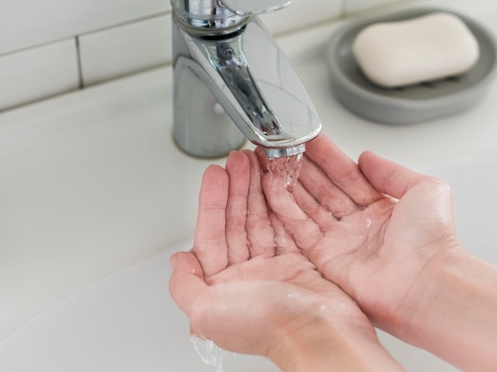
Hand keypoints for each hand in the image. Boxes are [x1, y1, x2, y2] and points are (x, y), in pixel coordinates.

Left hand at [169, 150, 400, 370]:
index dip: (212, 202)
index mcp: (223, 287)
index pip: (212, 234)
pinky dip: (281, 202)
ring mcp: (275, 268)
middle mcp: (247, 277)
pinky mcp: (300, 262)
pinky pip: (286, 224)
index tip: (214, 175)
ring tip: (255, 163)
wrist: (319, 335)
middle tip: (237, 160)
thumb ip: (184, 286)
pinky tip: (277, 183)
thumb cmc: (267, 329)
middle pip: (237, 221)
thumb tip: (177, 262)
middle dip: (236, 188)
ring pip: (261, 219)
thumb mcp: (206, 311)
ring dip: (256, 189)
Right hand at [261, 134, 459, 334]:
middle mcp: (358, 225)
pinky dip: (283, 207)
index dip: (326, 156)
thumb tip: (367, 156)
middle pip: (322, 188)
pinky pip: (298, 229)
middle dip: (301, 166)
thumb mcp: (424, 188)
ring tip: (271, 159)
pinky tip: (271, 186)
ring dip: (288, 182)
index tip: (309, 138)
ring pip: (306, 205)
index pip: (345, 174)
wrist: (425, 281)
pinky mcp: (325, 259)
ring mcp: (340, 242)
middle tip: (282, 145)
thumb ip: (392, 170)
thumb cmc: (432, 240)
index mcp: (381, 209)